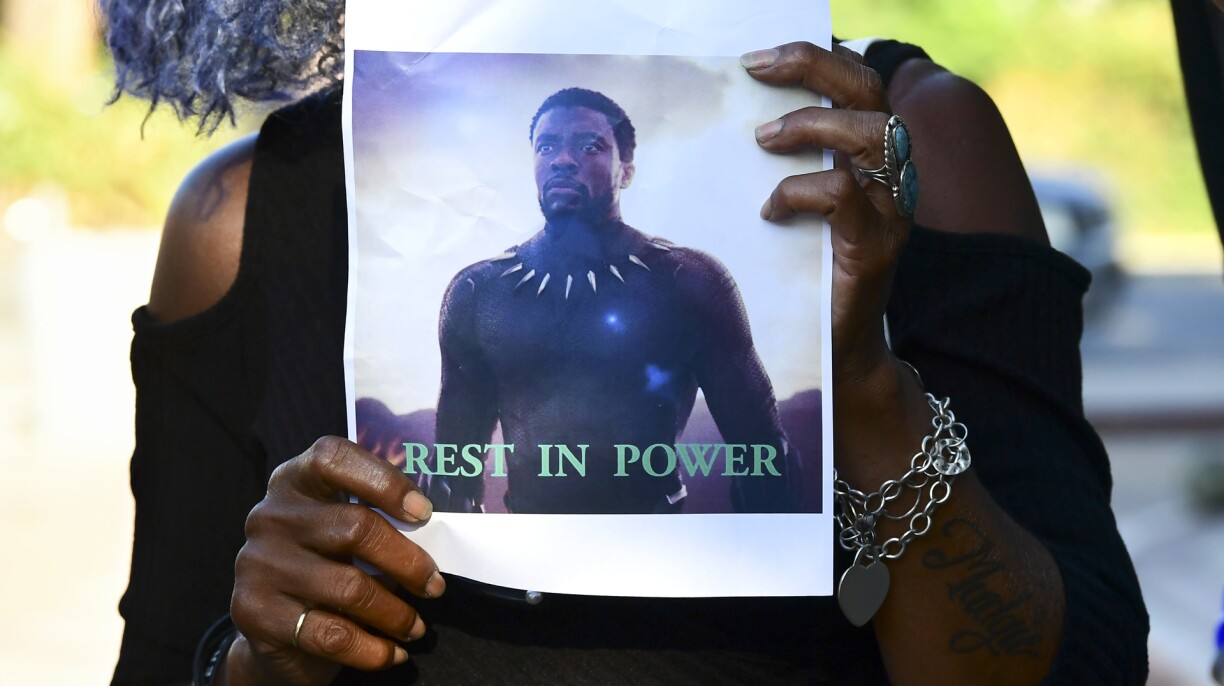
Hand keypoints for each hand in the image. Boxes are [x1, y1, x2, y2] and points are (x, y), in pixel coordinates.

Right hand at [226, 436, 444, 684]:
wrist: (272, 628)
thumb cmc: (325, 566)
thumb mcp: (344, 532)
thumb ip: (377, 520)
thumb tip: (439, 534)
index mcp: (294, 479)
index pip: (334, 458)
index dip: (384, 481)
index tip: (424, 512)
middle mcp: (270, 515)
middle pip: (355, 528)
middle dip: (408, 562)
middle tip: (435, 585)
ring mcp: (258, 563)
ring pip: (349, 588)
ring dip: (396, 614)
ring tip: (416, 626)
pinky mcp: (254, 611)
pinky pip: (331, 634)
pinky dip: (372, 649)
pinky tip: (392, 653)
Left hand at [744, 42, 932, 486]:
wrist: (839, 351)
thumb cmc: (810, 276)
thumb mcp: (799, 206)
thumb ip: (788, 163)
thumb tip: (738, 121)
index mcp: (875, 158)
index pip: (860, 83)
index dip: (818, 59)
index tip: (763, 57)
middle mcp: (894, 176)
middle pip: (869, 91)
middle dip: (812, 67)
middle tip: (756, 67)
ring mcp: (892, 210)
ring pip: (867, 134)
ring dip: (808, 125)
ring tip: (764, 137)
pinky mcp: (875, 247)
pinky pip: (844, 194)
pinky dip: (800, 191)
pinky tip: (771, 208)